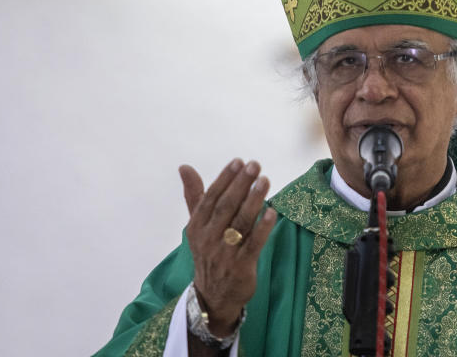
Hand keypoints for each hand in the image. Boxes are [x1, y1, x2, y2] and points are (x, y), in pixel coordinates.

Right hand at [179, 159, 277, 334]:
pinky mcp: (241, 267)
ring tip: (265, 181)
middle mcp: (208, 239)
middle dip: (241, 184)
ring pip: (240, 223)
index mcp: (197, 227)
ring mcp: (224, 253)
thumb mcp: (198, 226)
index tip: (239, 162)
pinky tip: (272, 212)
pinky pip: (253, 244)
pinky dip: (262, 228)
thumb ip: (195, 196)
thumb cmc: (209, 252)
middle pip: (226, 207)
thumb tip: (184, 167)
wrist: (213, 295)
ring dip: (254, 200)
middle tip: (255, 165)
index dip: (224, 179)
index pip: (210, 198)